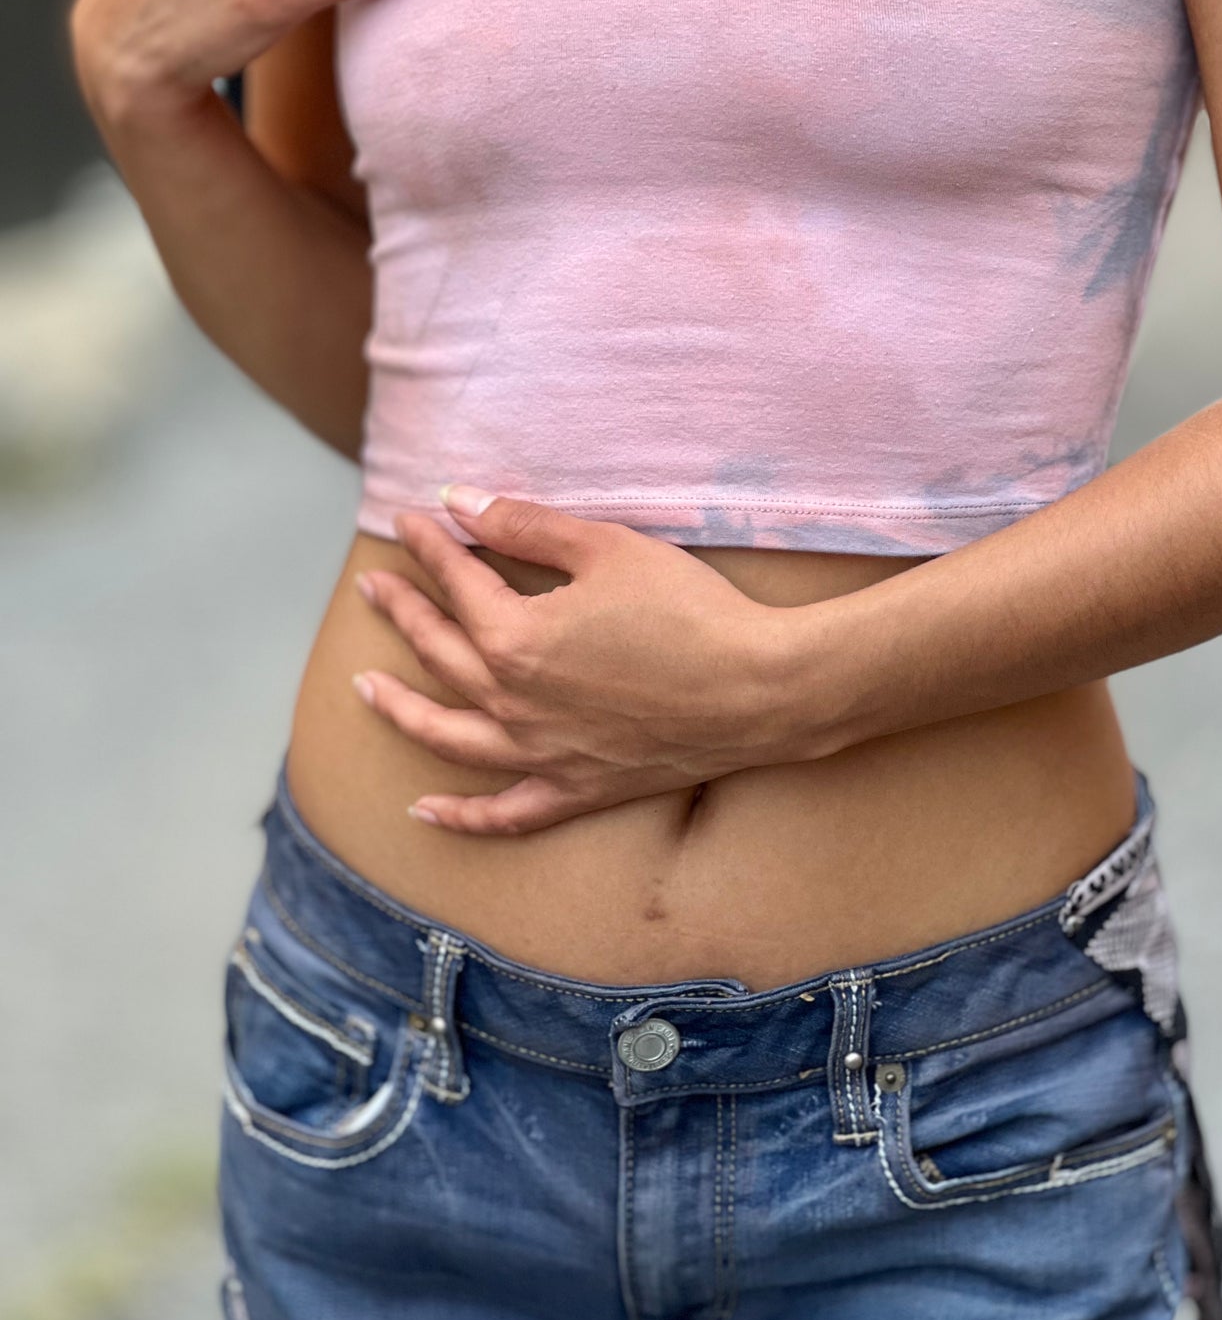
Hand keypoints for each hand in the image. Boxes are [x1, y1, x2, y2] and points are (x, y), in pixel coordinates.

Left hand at [352, 492, 836, 834]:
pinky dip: (460, 817)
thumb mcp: (607, 548)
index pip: (456, 582)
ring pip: (448, 736)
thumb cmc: (689, 611)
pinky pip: (504, 813)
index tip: (411, 520)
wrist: (759, 688)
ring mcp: (540, 754)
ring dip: (400, 709)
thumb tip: (460, 501)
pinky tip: (424, 811)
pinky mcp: (577, 790)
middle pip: (440, 651)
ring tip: (365, 688)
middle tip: (375, 586)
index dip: (431, 546)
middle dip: (402, 612)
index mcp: (514, 638)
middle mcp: (513, 703)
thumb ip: (526, 525)